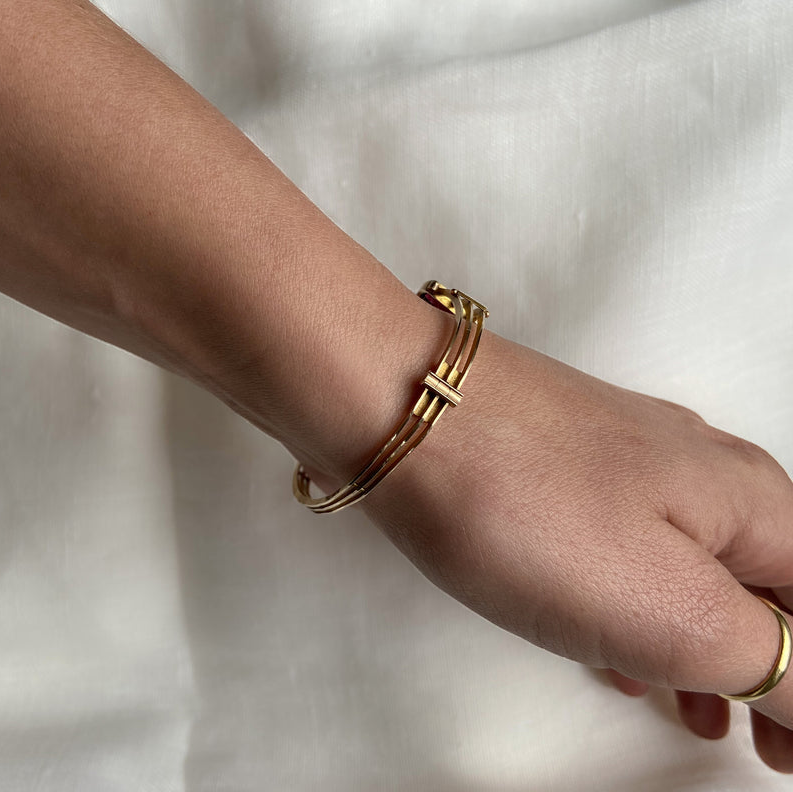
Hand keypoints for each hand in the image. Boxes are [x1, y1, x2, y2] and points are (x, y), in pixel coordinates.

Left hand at [347, 328, 792, 772]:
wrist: (410, 410)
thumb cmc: (530, 509)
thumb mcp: (671, 610)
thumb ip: (768, 658)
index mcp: (751, 501)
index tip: (787, 756)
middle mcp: (702, 470)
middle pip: (770, 582)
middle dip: (773, 668)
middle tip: (758, 741)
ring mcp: (627, 462)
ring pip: (696, 568)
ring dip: (709, 645)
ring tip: (696, 709)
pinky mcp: (566, 467)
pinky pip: (629, 548)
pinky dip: (642, 608)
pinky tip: (615, 646)